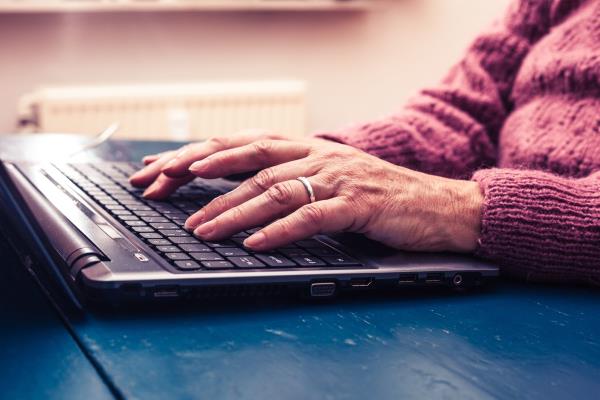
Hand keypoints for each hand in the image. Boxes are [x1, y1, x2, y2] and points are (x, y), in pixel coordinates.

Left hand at [130, 132, 483, 252]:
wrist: (436, 205)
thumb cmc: (378, 195)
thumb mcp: (328, 178)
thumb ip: (291, 178)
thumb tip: (240, 191)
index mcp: (307, 148)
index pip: (242, 144)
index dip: (199, 154)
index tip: (161, 168)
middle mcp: (317, 155)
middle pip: (248, 157)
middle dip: (199, 171)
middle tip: (160, 186)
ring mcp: (337, 178)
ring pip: (274, 190)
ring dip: (231, 210)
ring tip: (199, 229)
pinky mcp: (357, 204)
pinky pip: (310, 217)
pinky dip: (279, 231)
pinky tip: (253, 244)